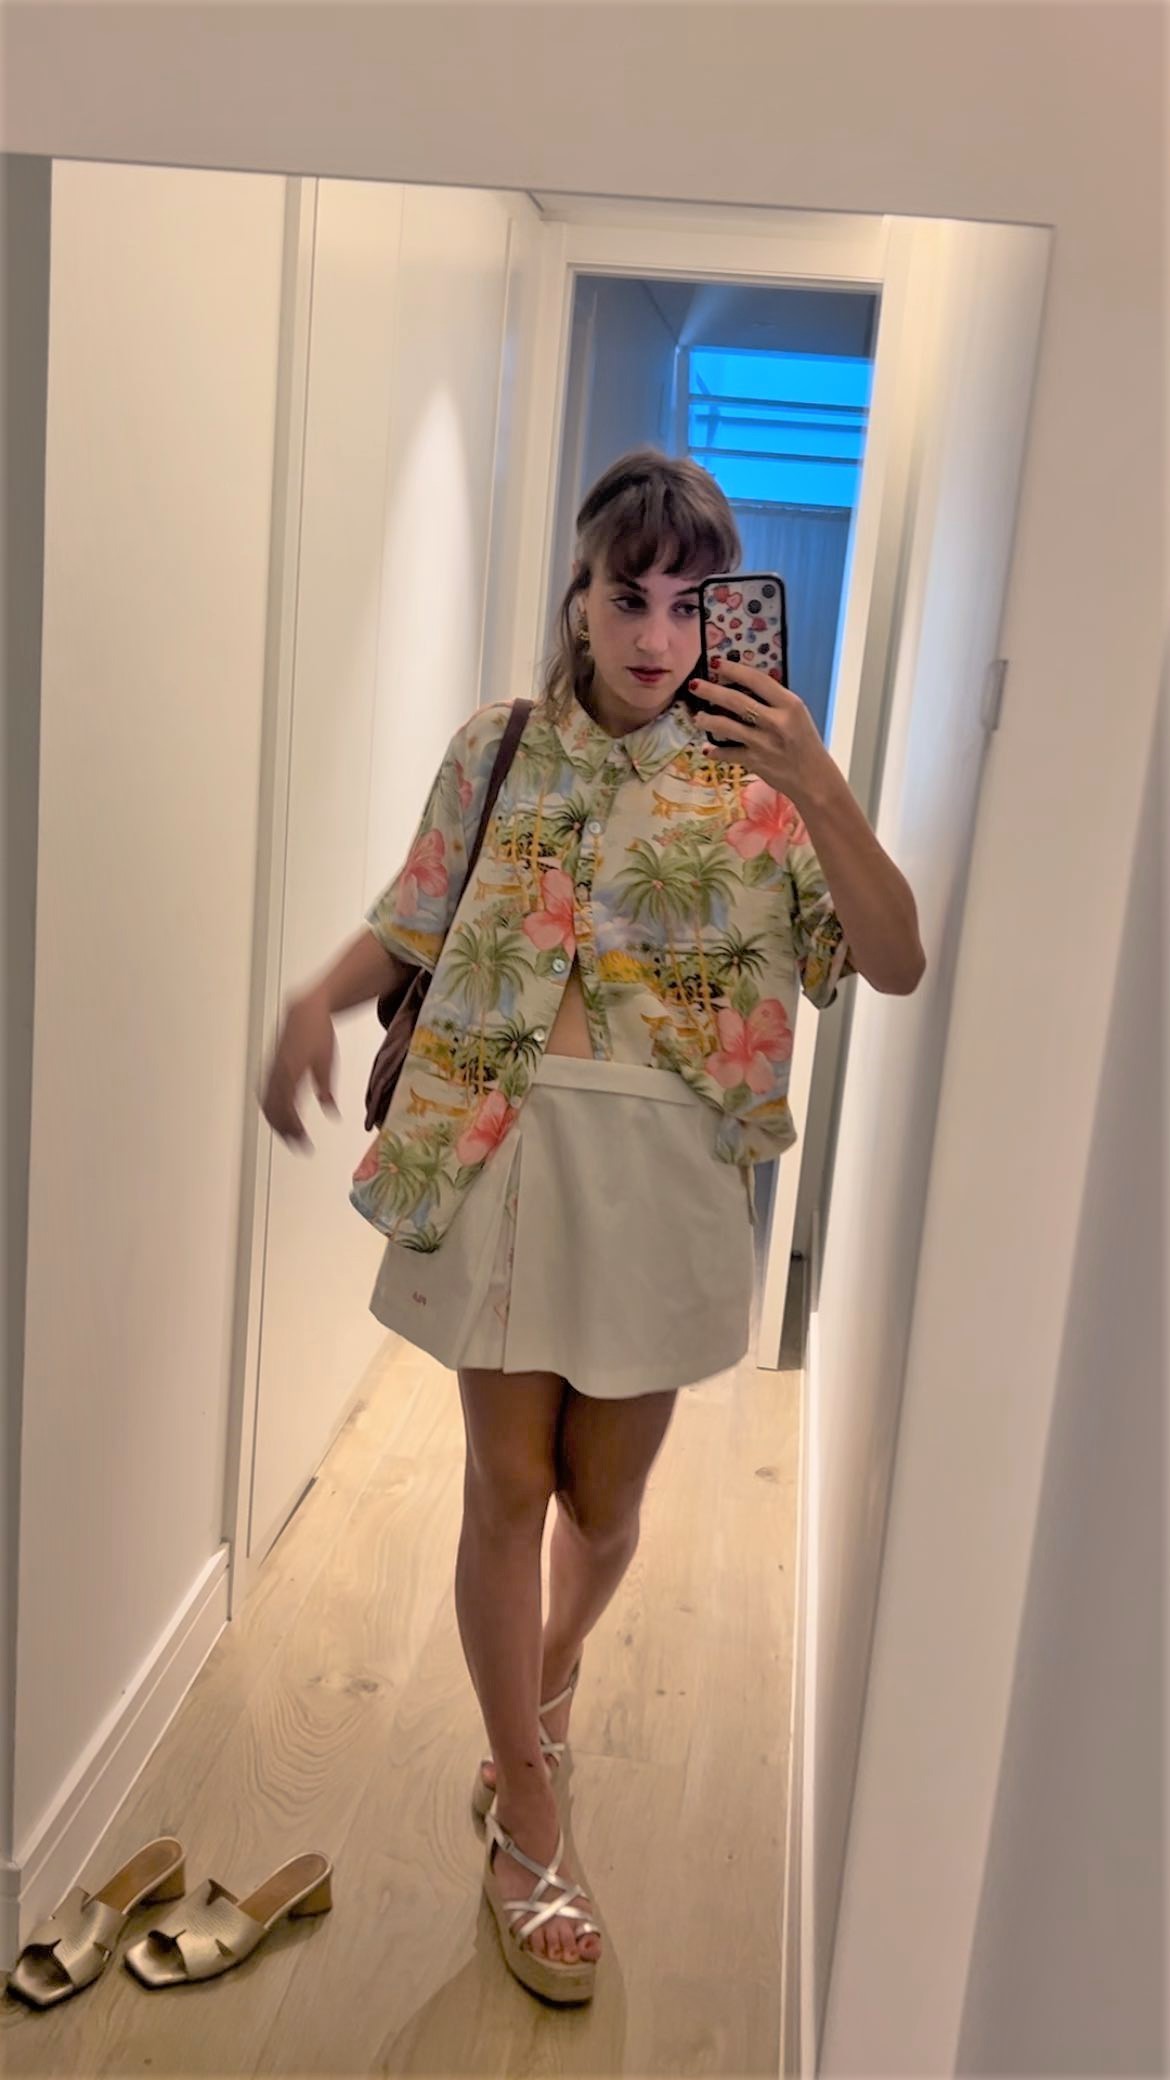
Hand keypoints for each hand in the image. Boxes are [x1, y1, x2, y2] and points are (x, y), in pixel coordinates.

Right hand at [259, 991, 339, 1149]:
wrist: (304, 1011)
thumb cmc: (318, 1033)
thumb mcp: (327, 1063)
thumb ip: (326, 1089)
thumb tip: (331, 1112)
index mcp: (291, 1072)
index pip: (287, 1110)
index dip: (294, 1129)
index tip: (303, 1143)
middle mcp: (277, 1073)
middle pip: (273, 1111)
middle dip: (284, 1131)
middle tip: (298, 1144)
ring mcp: (271, 1070)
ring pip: (266, 1104)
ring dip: (275, 1122)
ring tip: (288, 1135)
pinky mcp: (270, 1067)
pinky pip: (264, 1094)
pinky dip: (269, 1109)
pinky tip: (277, 1116)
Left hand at [689, 656, 832, 808]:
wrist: (814, 778)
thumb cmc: (805, 743)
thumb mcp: (797, 715)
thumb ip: (775, 702)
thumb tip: (743, 687)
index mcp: (790, 705)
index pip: (757, 680)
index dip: (734, 670)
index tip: (717, 664)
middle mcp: (776, 722)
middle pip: (736, 701)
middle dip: (711, 691)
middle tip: (695, 685)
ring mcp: (763, 743)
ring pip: (727, 726)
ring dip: (708, 720)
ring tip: (698, 717)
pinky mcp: (755, 761)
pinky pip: (728, 753)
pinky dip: (715, 751)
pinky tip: (707, 749)